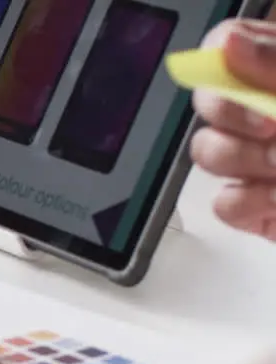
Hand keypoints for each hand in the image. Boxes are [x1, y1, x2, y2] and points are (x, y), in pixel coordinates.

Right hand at [190, 20, 275, 239]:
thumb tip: (228, 43)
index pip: (224, 46)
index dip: (223, 64)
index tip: (250, 87)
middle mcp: (266, 110)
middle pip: (206, 101)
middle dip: (237, 119)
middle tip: (274, 128)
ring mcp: (259, 160)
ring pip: (207, 154)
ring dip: (247, 163)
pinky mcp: (257, 207)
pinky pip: (222, 204)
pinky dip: (253, 205)